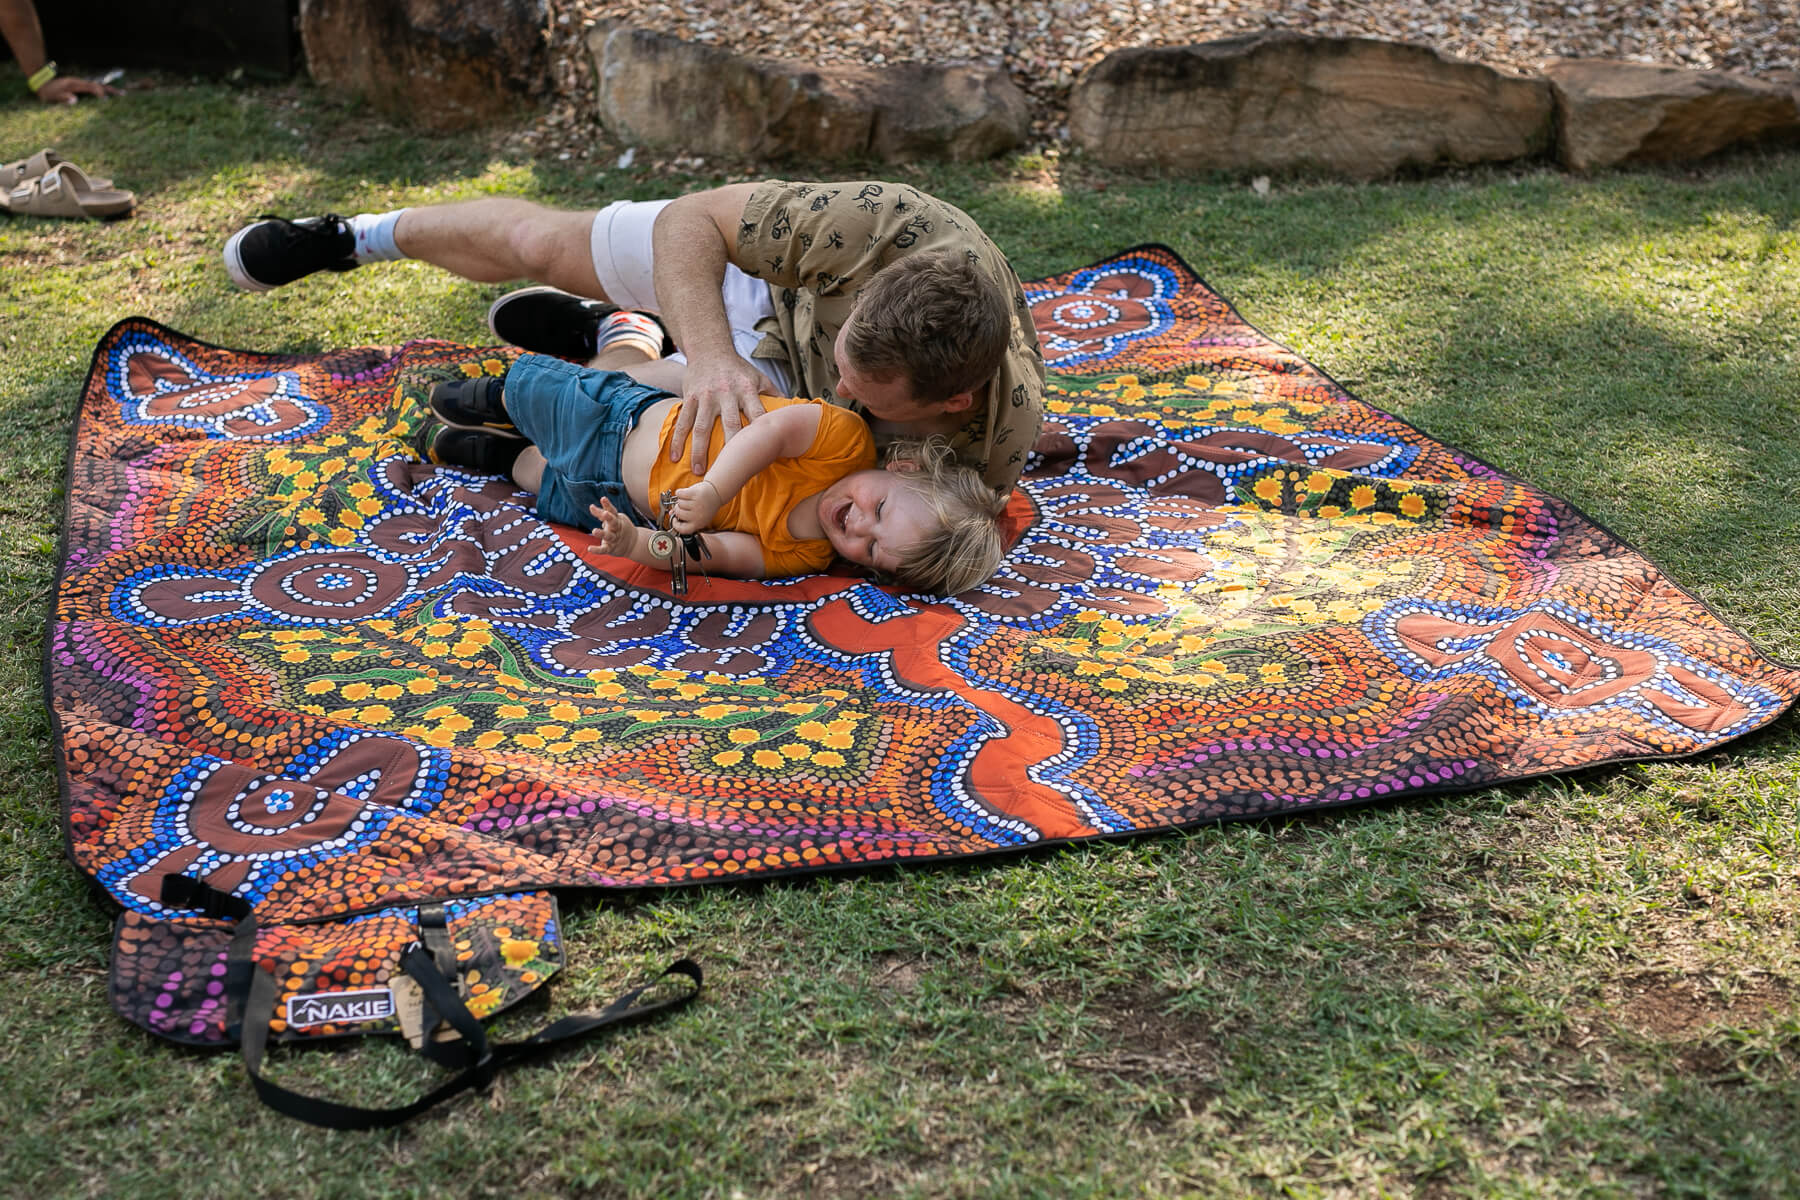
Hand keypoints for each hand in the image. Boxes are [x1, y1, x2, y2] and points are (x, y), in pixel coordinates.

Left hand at [38, 76, 120, 104]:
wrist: (41, 82)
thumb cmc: (46, 92)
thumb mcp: (51, 96)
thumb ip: (62, 98)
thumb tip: (75, 100)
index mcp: (74, 84)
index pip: (90, 87)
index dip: (98, 92)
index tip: (105, 100)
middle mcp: (79, 82)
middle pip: (97, 85)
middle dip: (110, 90)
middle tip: (123, 94)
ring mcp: (80, 84)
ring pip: (97, 86)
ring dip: (109, 90)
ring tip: (122, 94)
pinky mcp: (80, 87)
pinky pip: (94, 88)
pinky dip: (103, 91)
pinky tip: (109, 95)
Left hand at [587, 498, 637, 557]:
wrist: (633, 543)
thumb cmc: (618, 528)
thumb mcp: (612, 519)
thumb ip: (601, 513)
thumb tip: (591, 506)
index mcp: (617, 519)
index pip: (612, 511)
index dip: (608, 505)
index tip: (603, 498)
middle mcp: (616, 528)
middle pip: (613, 522)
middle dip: (609, 518)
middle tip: (605, 513)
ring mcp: (614, 538)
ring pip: (608, 536)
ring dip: (602, 533)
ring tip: (594, 531)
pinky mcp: (611, 548)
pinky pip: (604, 549)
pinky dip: (597, 550)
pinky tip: (589, 549)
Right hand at [667, 479, 721, 533]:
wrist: (716, 492)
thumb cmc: (705, 505)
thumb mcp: (697, 514)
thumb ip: (685, 517)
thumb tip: (671, 514)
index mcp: (699, 523)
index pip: (683, 529)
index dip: (676, 525)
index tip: (674, 520)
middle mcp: (698, 515)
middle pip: (678, 513)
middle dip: (678, 508)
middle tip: (683, 505)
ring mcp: (697, 504)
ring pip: (679, 503)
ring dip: (681, 500)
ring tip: (688, 499)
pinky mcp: (695, 493)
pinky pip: (679, 493)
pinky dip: (680, 492)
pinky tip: (686, 493)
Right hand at [668, 354, 768, 474]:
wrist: (710, 349)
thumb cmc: (738, 369)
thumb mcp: (759, 377)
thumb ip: (774, 396)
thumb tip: (794, 415)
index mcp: (747, 389)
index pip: (757, 414)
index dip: (760, 434)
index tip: (761, 456)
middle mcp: (726, 393)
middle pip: (730, 425)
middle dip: (729, 450)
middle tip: (728, 473)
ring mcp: (706, 396)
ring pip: (702, 428)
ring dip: (699, 451)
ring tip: (699, 472)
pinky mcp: (690, 397)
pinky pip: (683, 422)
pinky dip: (678, 440)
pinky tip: (675, 457)